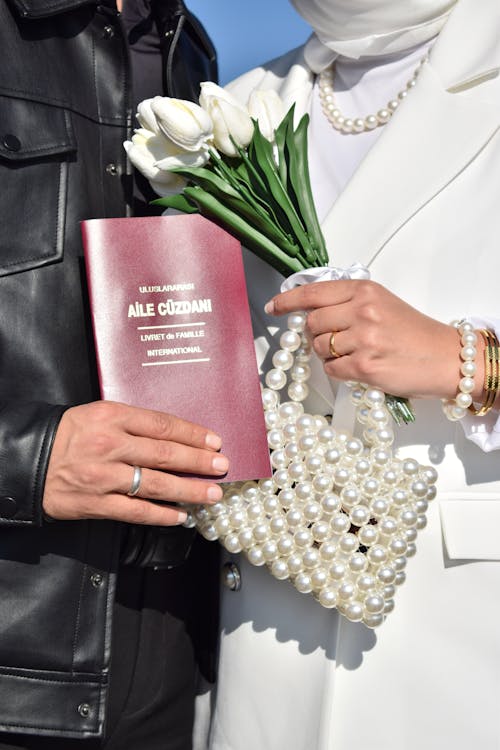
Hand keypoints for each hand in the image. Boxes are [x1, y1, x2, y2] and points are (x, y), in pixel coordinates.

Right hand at [43, 401, 228, 524]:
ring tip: (211, 494)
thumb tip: (175, 436)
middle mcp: (109, 445)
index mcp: (111, 416)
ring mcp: (103, 476)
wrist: (27, 461)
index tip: (213, 441)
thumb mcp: (97, 414)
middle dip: (198, 461)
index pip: (161, 424)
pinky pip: (136, 511)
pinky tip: (181, 516)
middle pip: (164, 454)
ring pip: (155, 484)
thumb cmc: (67, 435)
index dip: (192, 434)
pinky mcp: (96, 504)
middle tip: (221, 467)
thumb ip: (132, 422)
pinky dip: (161, 515)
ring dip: (188, 490)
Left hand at [265, 279, 484, 401]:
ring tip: (354, 353)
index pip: (314, 292)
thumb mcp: (382, 303)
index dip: (288, 300)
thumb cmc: (413, 333)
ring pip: (319, 348)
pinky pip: (332, 369)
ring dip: (329, 354)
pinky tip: (359, 367)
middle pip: (311, 323)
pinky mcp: (365, 367)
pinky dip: (340, 371)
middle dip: (317, 334)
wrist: (445, 358)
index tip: (274, 306)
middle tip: (337, 339)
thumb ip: (347, 302)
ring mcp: (364, 339)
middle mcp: (362, 310)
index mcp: (364, 290)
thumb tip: (310, 312)